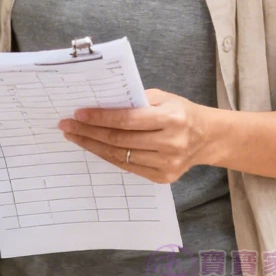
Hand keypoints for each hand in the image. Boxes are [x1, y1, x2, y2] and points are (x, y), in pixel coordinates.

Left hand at [59, 88, 216, 182]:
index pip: (127, 120)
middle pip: (119, 140)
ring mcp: (167, 164)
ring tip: (74, 135)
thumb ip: (134, 101)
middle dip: (88, 131)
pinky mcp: (163, 177)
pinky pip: (127, 166)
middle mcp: (170, 143)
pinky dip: (107, 156)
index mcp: (171, 119)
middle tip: (66, 125)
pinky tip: (92, 146)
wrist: (208, 137)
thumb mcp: (163, 98)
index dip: (99, 118)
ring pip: (120, 155)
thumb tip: (99, 104)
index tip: (77, 114)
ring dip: (92, 145)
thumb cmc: (180, 112)